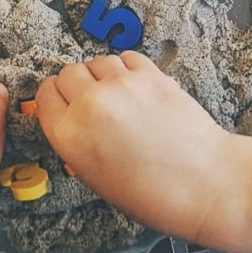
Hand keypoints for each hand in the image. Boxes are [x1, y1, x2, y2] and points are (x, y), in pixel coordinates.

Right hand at [36, 53, 251, 252]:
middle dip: (76, 85)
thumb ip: (78, 142)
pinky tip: (137, 88)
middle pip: (67, 73)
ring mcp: (121, 85)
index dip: (54, 99)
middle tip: (93, 101)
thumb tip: (72, 118)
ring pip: (96, 61)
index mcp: (69, 137)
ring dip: (102, 76)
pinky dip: (127, 68)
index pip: (44, 95)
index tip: (64, 104)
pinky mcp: (150, 74)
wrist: (206, 184)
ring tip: (118, 96)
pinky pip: (125, 58)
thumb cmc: (153, 195)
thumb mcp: (97, 178)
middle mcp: (90, 105)